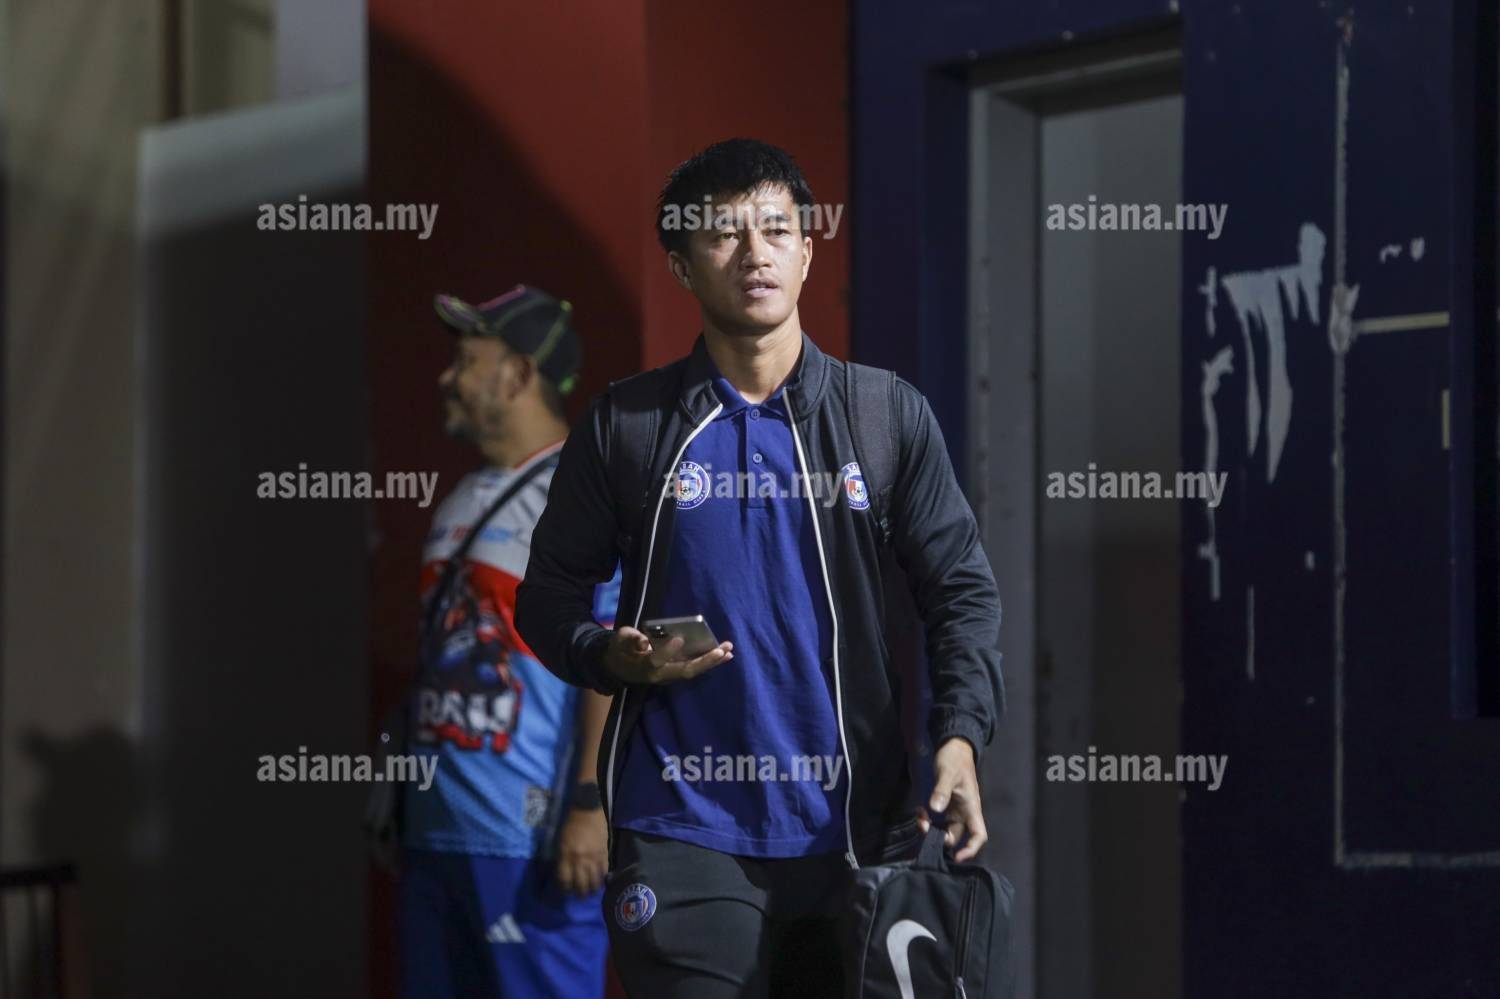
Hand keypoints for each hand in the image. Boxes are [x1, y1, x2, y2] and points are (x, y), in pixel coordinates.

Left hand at [555, 807, 607, 895]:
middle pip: (580, 884)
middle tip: (580, 897)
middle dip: (579, 894)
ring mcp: (593, 857)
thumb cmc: (571, 824)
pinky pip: (604, 872)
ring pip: (594, 881)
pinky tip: (601, 883)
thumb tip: (566, 874)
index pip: (564, 879)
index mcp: (566, 854)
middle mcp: (579, 859)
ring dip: (592, 890)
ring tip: (591, 893)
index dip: (565, 888)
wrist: (588, 809)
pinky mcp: (604, 853)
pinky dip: (603, 880)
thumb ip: (563, 859)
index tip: (566, 891)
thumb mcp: (561, 842)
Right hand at [603, 626, 732, 683]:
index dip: (667, 651)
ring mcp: (670, 675)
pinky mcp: (676, 672)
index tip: (679, 638)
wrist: (620, 666)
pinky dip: (710, 662)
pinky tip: (725, 654)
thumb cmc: (620, 649)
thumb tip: (643, 641)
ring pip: (694, 671)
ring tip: (729, 651)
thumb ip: (631, 639)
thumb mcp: (620, 640)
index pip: (656, 661)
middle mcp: (660, 675)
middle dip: (704, 661)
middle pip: (684, 671)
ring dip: (712, 662)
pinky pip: (695, 668)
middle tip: (722, 650)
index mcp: (644, 666)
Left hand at [916, 738, 988, 861]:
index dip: (971, 849)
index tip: (957, 857)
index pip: (979, 835)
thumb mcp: (947, 773)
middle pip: (956, 836)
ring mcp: (954, 810)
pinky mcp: (945, 805)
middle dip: (940, 838)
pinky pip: (936, 820)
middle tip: (923, 826)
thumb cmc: (955, 759)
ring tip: (919, 817)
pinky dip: (927, 819)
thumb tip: (935, 809)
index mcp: (971, 807)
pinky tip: (919, 810)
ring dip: (931, 829)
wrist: (953, 746)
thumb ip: (941, 790)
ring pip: (944, 829)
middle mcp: (964, 813)